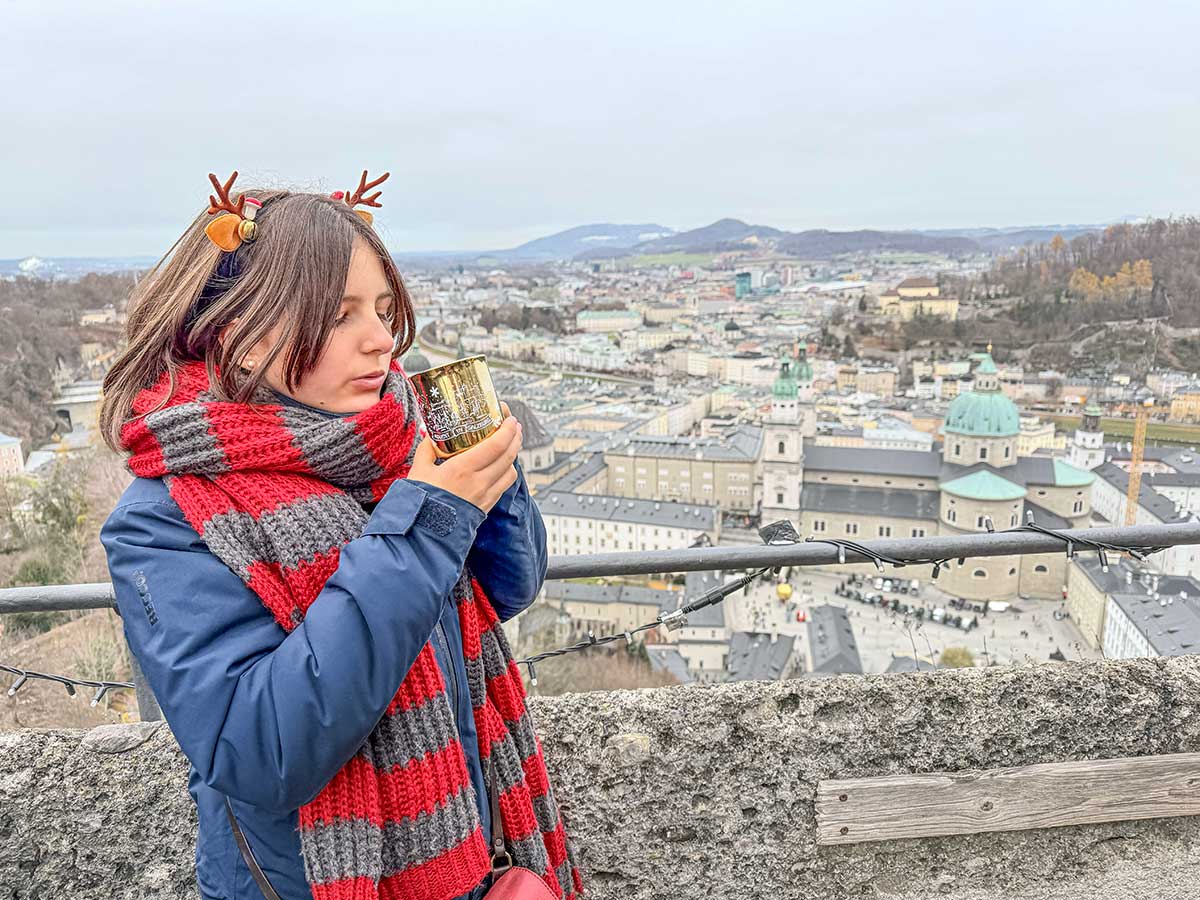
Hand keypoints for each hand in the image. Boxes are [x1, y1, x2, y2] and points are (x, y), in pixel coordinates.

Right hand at [407, 401, 522, 513]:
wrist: (423, 533)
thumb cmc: (419, 501)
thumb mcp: (419, 469)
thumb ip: (428, 448)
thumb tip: (431, 434)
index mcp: (462, 469)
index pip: (496, 445)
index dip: (507, 430)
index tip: (509, 419)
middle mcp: (479, 482)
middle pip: (508, 455)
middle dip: (515, 438)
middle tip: (514, 426)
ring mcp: (485, 495)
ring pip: (511, 471)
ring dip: (513, 455)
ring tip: (510, 444)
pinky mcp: (486, 506)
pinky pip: (504, 485)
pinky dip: (507, 472)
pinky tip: (501, 466)